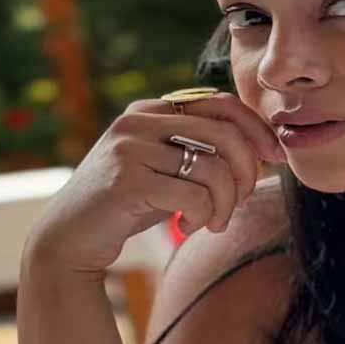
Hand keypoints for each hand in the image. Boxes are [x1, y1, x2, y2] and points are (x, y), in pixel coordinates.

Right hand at [22, 93, 286, 275]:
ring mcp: (129, 148)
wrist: (68, 239)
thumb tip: (263, 148)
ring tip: (214, 222)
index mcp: (151, 109)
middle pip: (225, 134)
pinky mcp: (126, 180)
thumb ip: (200, 150)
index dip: (256, 129)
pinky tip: (188, 226)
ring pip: (213, 169)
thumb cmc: (128, 205)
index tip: (276, 157)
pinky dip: (204, 216)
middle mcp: (139, 120)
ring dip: (226, 204)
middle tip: (243, 202)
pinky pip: (194, 196)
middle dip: (247, 171)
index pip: (221, 104)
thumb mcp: (166, 168)